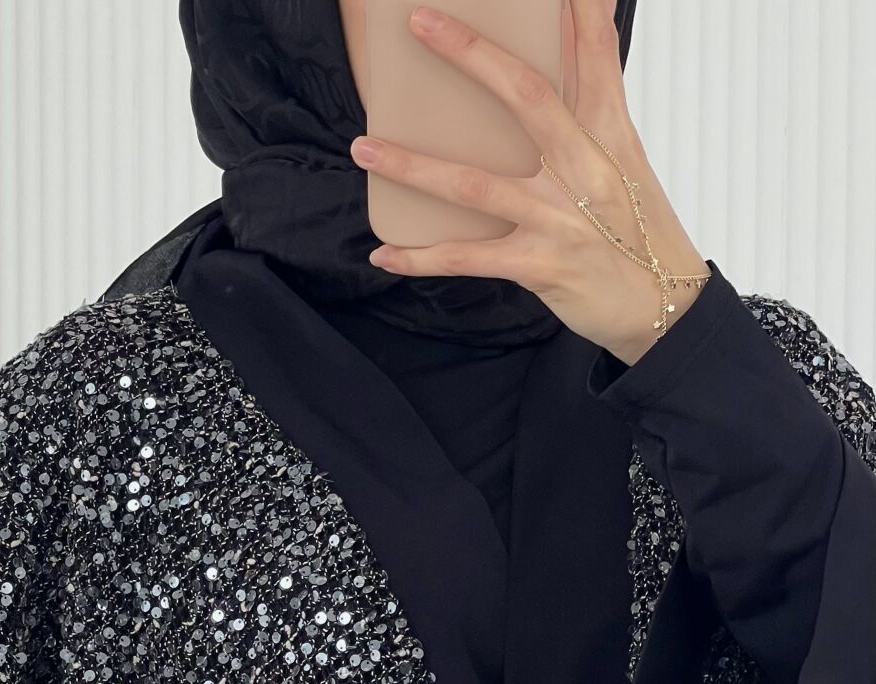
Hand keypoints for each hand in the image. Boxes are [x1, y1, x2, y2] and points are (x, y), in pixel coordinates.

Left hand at [349, 0, 709, 365]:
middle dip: (471, 54)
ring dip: (413, 166)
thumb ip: (589, 109)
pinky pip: (468, 258)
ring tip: (364, 148)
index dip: (577, 5)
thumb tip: (553, 64)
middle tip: (420, 22)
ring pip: (475, 183)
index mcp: (610, 129)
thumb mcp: (624, 160)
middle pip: (526, 94)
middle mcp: (587, 165)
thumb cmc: (638, 229)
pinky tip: (384, 253)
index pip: (597, 47)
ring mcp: (561, 217)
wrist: (665, 306)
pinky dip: (421, 258)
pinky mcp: (541, 265)